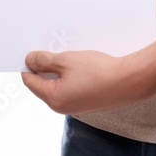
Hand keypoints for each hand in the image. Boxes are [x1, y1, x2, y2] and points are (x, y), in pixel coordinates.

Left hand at [20, 48, 154, 113]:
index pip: (31, 82)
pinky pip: (69, 87)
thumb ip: (45, 61)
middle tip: (49, 49)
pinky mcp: (85, 101)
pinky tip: (76, 64)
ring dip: (57, 70)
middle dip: (44, 67)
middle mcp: (61, 107)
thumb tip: (30, 60)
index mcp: (53, 99)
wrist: (127, 82)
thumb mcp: (66, 61)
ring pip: (57, 85)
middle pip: (43, 85)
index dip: (28, 65)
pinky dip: (68, 75)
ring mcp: (74, 106)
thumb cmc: (98, 72)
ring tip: (65, 54)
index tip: (29, 53)